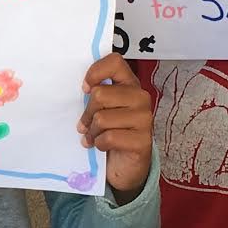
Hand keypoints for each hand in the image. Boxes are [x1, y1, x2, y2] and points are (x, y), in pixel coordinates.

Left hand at [79, 53, 153, 199]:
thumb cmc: (111, 132)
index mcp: (130, 84)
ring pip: (102, 118)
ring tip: (93, 137)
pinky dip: (99, 144)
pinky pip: (110, 137)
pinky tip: (101, 147)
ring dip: (92, 132)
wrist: (125, 165)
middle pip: (100, 94)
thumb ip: (97, 94)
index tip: (85, 89)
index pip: (115, 62)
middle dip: (87, 113)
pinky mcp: (143, 140)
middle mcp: (140, 97)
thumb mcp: (103, 109)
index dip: (95, 73)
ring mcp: (144, 119)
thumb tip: (83, 86)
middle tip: (85, 125)